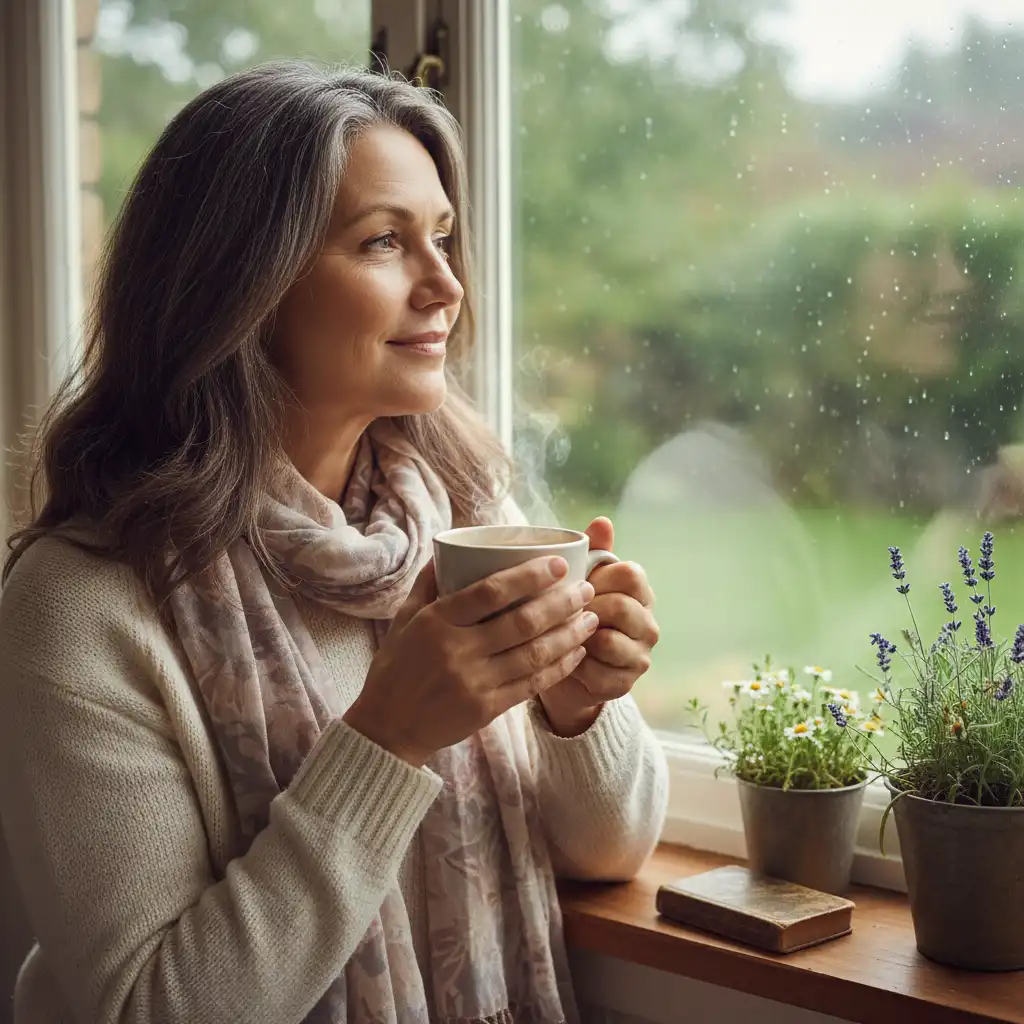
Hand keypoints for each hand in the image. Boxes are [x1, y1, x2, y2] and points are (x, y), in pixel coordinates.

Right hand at [343, 556, 600, 765]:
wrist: (388, 728)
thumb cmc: (397, 666)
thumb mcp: (404, 619)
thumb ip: (428, 583)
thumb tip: (450, 545)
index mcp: (437, 621)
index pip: (491, 592)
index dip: (529, 576)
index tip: (558, 563)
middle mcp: (457, 650)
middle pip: (522, 622)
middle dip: (561, 603)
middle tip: (586, 588)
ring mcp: (474, 682)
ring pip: (534, 654)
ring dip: (569, 634)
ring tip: (591, 618)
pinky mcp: (486, 709)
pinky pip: (531, 685)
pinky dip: (558, 667)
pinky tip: (576, 652)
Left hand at [538, 517, 658, 735]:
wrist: (562, 668)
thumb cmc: (572, 615)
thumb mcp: (579, 580)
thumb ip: (592, 551)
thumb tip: (602, 520)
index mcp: (639, 592)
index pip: (630, 573)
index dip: (599, 577)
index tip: (577, 583)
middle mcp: (647, 623)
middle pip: (621, 606)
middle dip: (586, 608)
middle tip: (563, 612)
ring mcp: (640, 655)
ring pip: (609, 641)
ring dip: (579, 638)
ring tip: (564, 635)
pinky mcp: (624, 683)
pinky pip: (597, 671)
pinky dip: (575, 666)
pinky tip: (565, 660)